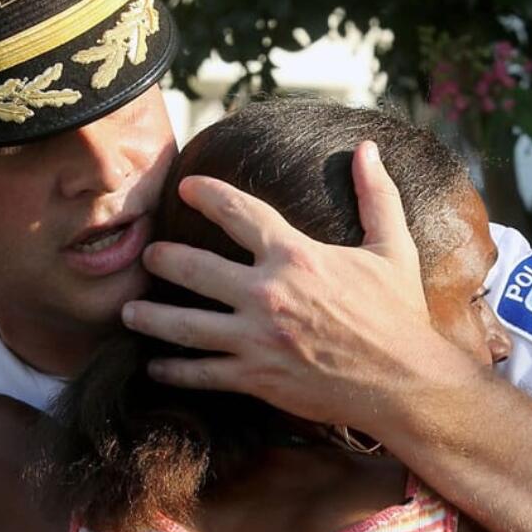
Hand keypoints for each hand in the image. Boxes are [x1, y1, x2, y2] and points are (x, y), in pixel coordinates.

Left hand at [123, 141, 454, 433]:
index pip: (239, 212)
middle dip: (163, 258)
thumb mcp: (393, 248)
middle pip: (194, 267)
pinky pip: (202, 373)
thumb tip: (367, 149)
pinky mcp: (255, 377)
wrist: (403, 382)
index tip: (188, 186)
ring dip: (151, 316)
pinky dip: (174, 371)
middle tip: (147, 254)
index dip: (208, 194)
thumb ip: (375, 196)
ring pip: (185, 325)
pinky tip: (155, 367)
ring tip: (129, 311)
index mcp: (296, 255)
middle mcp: (266, 293)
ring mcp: (255, 338)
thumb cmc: (399, 315)